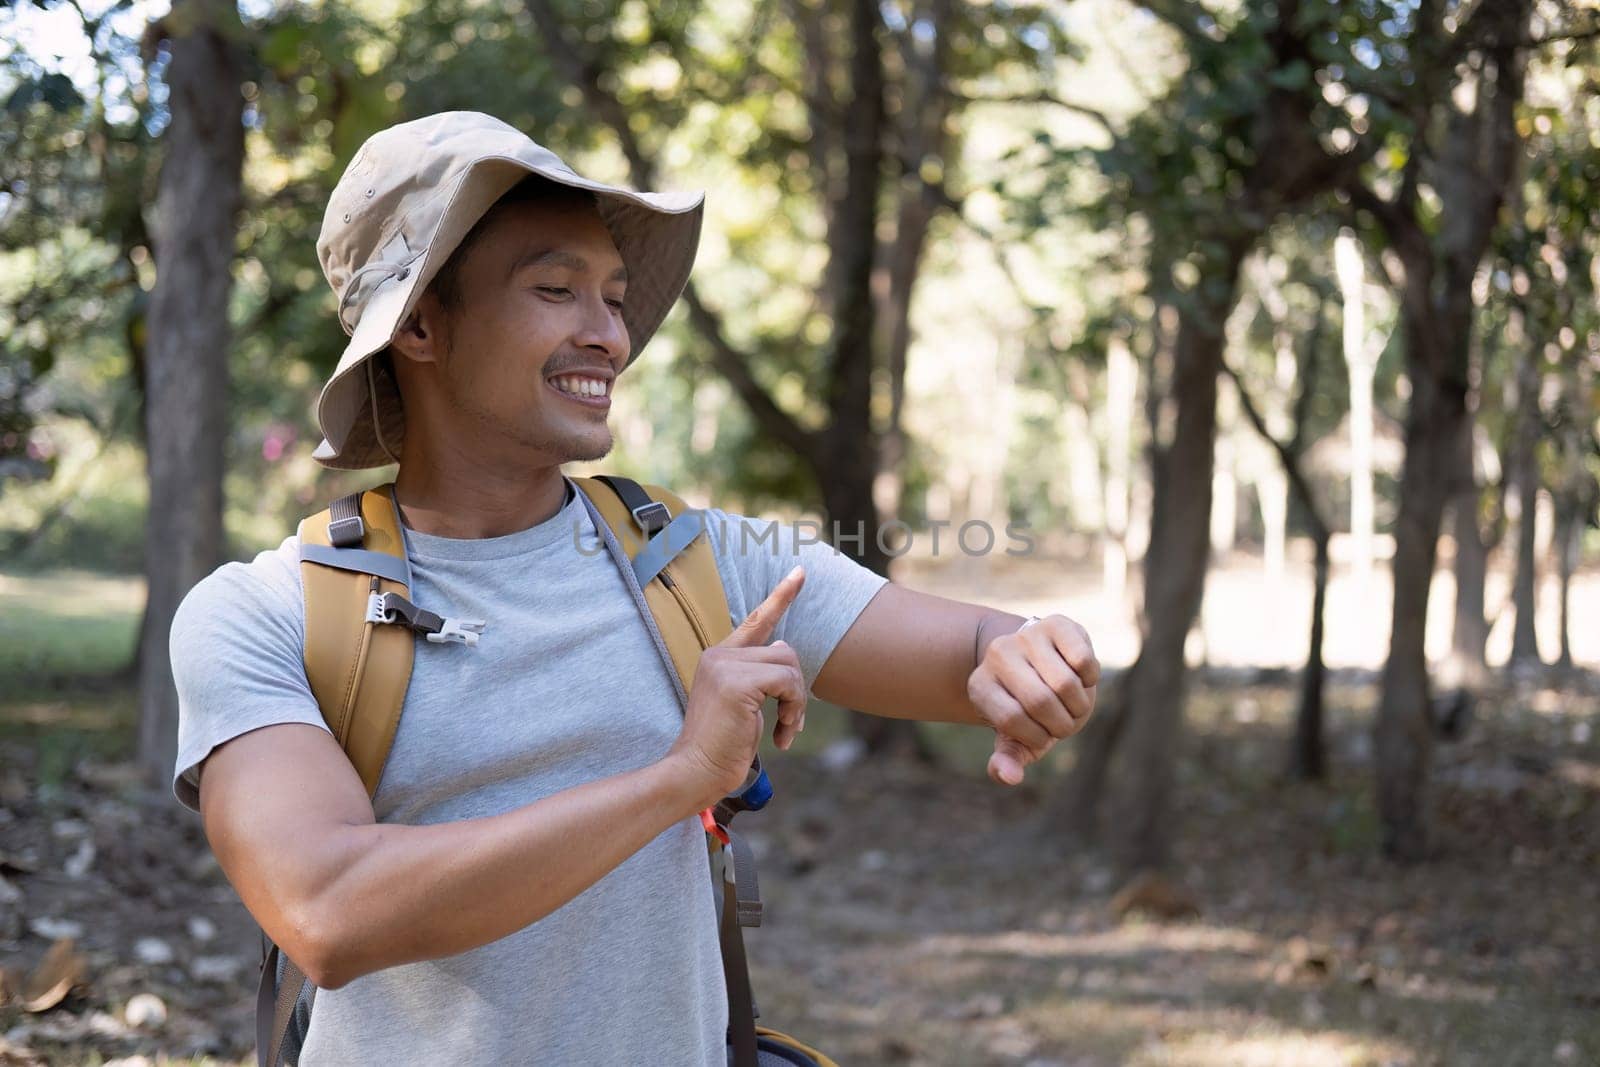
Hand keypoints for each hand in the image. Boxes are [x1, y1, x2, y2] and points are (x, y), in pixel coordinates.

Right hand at [667, 565, 807, 808]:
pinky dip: (792, 710)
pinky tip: (780, 736)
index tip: (800, 573)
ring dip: (796, 704)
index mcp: (719, 657)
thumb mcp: (744, 705)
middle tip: (790, 724)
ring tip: (784, 731)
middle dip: (796, 692)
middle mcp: (719, 654)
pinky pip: (786, 683)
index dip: (781, 596)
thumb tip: (784, 651)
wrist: (695, 771)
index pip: (756, 621)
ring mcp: (725, 665)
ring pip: (789, 667)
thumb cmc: (722, 746)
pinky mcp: (736, 682)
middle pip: (785, 653)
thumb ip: (760, 677)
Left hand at [967, 614, 1098, 785]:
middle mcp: (997, 655)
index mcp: (980, 686)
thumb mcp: (1016, 737)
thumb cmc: (1028, 709)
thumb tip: (1009, 777)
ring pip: (1065, 682)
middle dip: (1062, 724)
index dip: (1036, 737)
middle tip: (1064, 724)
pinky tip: (1081, 678)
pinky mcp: (1056, 624)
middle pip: (1040, 701)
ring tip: (1073, 703)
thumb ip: (1008, 760)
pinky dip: (1090, 679)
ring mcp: (1025, 636)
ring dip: (1080, 704)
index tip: (1041, 736)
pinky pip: (1083, 659)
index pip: (1011, 720)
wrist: (1038, 664)